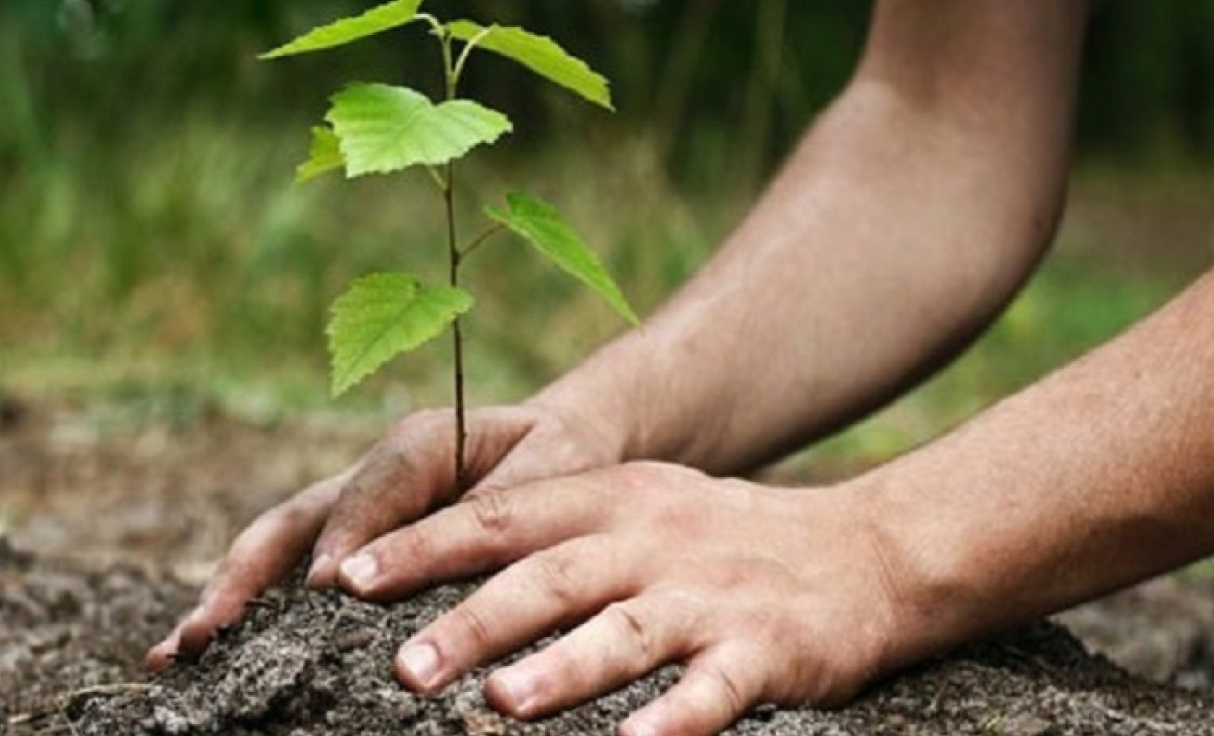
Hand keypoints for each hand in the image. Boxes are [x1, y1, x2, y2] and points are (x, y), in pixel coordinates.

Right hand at [146, 401, 625, 668]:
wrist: (564, 443)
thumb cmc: (564, 458)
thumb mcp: (554, 470)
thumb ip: (503, 506)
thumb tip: (449, 553)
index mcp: (420, 444)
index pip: (374, 489)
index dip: (347, 536)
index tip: (327, 591)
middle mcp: (369, 476)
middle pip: (291, 522)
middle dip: (243, 578)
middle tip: (203, 635)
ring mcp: (349, 513)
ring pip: (274, 553)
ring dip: (225, 601)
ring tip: (175, 656)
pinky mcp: (348, 547)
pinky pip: (289, 578)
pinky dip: (248, 616)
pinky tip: (206, 661)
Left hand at [337, 463, 907, 735]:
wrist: (865, 550)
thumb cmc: (718, 539)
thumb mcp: (636, 509)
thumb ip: (549, 533)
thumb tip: (432, 574)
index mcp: (609, 499)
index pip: (500, 517)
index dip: (422, 546)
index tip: (348, 577)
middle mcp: (651, 540)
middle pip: (548, 577)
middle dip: (472, 621)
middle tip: (402, 666)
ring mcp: (708, 596)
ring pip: (624, 632)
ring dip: (561, 669)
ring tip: (499, 704)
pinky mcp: (765, 650)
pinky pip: (712, 693)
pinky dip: (673, 723)